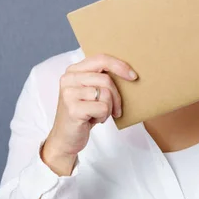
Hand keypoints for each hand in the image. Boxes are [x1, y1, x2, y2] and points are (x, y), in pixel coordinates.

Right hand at [41, 54, 137, 174]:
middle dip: (117, 97)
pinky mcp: (73, 109)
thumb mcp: (89, 92)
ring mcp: (69, 93)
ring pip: (106, 94)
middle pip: (106, 79)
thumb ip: (100, 79)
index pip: (100, 59)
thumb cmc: (83, 114)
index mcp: (73, 70)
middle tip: (116, 109)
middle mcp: (68, 79)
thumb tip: (129, 72)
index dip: (119, 65)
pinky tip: (94, 120)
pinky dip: (103, 116)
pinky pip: (103, 108)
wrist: (65, 139)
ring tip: (99, 115)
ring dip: (108, 108)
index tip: (133, 76)